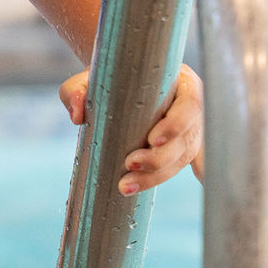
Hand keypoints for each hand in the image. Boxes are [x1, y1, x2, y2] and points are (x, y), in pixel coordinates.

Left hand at [57, 63, 204, 193]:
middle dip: (160, 158)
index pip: (190, 103)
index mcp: (181, 83)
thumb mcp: (90, 78)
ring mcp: (189, 131)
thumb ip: (78, 91)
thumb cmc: (108, 77)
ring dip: (156, 176)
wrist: (119, 83)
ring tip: (126, 185)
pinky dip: (161, 179)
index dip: (176, 124)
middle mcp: (189, 107)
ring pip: (181, 158)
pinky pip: (177, 168)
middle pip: (186, 138)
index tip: (152, 139)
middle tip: (130, 163)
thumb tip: (77, 116)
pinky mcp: (179, 149)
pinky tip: (143, 190)